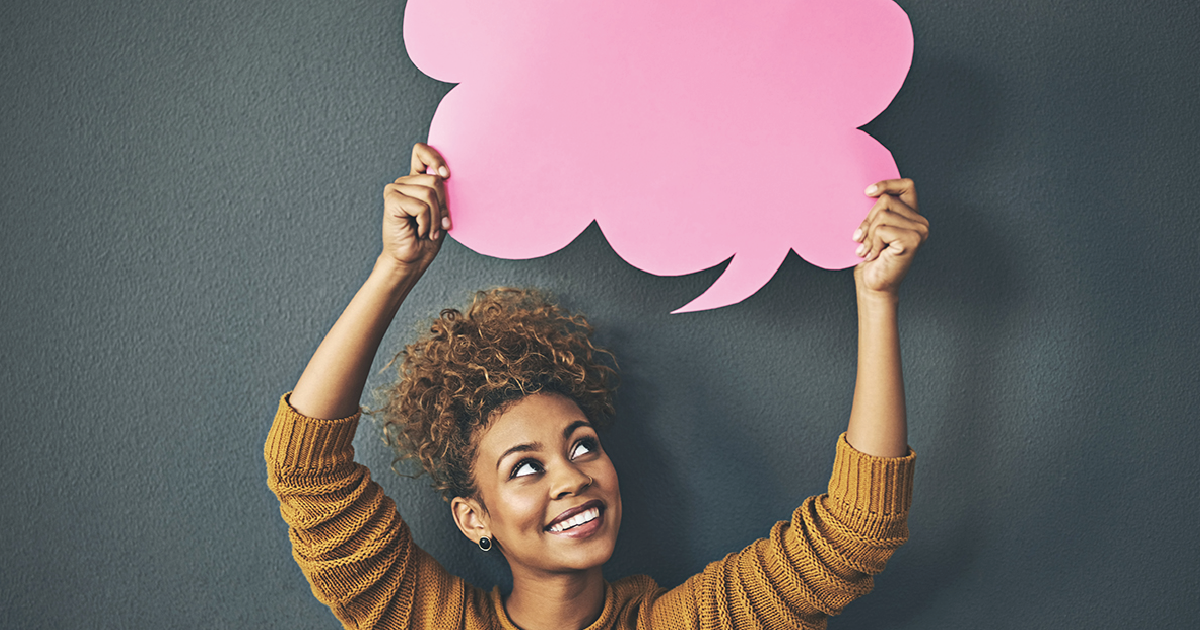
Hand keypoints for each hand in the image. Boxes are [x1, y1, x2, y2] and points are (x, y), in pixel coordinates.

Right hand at [381, 143, 451, 272]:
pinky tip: (419, 231)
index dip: (435, 158)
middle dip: (442, 206)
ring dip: (435, 218)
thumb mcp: (442, 212)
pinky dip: (426, 222)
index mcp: (416, 180)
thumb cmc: (428, 237)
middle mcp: (404, 182)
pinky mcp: (392, 200)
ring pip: (429, 193)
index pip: (421, 152)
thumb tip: (446, 176)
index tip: (446, 175)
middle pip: (435, 179)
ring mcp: (395, 189)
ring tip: (428, 230)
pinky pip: (421, 205)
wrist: (412, 260)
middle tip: (438, 225)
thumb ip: (443, 193)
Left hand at [852, 178, 928, 295]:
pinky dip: (872, 242)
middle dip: (867, 220)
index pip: (906, 185)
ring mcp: (920, 231)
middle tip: (863, 240)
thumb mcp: (873, 228)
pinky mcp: (912, 240)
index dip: (887, 184)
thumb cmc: (871, 258)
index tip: (867, 192)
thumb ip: (878, 210)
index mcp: (913, 216)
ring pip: (882, 214)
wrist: (874, 284)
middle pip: (886, 200)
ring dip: (868, 234)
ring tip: (868, 249)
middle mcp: (921, 222)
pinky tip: (875, 255)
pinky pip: (882, 229)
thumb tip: (868, 191)